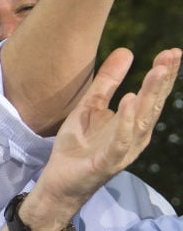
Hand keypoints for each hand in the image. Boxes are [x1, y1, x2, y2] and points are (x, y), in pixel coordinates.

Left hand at [30, 46, 180, 230]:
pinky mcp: (109, 161)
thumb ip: (107, 82)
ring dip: (150, 94)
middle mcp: (135, 134)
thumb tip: (127, 50)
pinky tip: (130, 100)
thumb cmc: (78, 145)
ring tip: (157, 71)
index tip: (172, 51)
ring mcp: (124, 148)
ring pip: (142, 119)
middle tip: (172, 55)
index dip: (163, 74)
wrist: (59, 179)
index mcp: (133, 121)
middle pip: (153, 103)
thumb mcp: (90, 106)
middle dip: (163, 80)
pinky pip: (121, 139)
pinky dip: (126, 120)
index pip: (152, 94)